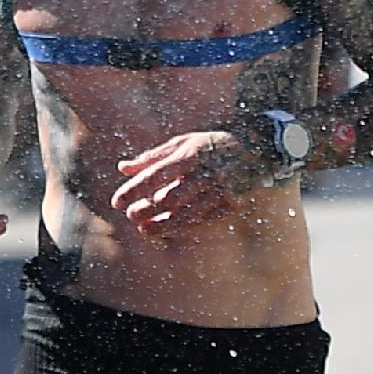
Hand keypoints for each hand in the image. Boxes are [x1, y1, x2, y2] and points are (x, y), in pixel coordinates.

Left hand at [112, 129, 271, 234]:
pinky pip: (202, 220)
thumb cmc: (209, 146)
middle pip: (170, 198)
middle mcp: (206, 173)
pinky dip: (182, 226)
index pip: (156, 175)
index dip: (134, 190)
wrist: (255, 152)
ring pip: (186, 214)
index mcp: (191, 154)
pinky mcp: (231, 204)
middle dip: (147, 210)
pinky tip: (165, 228)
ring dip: (162, 225)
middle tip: (130, 216)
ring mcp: (221, 191)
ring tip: (144, 230)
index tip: (117, 201)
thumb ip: (152, 157)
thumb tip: (122, 168)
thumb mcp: (182, 143)